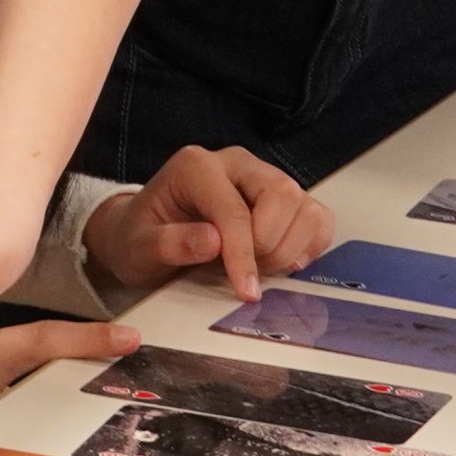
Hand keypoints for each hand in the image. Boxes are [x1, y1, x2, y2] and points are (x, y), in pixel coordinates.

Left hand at [83, 146, 332, 294]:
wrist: (145, 236)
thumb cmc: (141, 239)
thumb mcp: (138, 248)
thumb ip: (169, 244)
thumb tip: (211, 241)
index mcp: (197, 167)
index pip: (234, 209)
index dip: (244, 254)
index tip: (246, 291)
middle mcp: (236, 164)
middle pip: (282, 193)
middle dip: (269, 244)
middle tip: (244, 274)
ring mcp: (263, 178)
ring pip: (305, 204)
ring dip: (290, 248)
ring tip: (258, 267)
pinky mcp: (282, 200)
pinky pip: (317, 218)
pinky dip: (308, 246)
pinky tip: (281, 263)